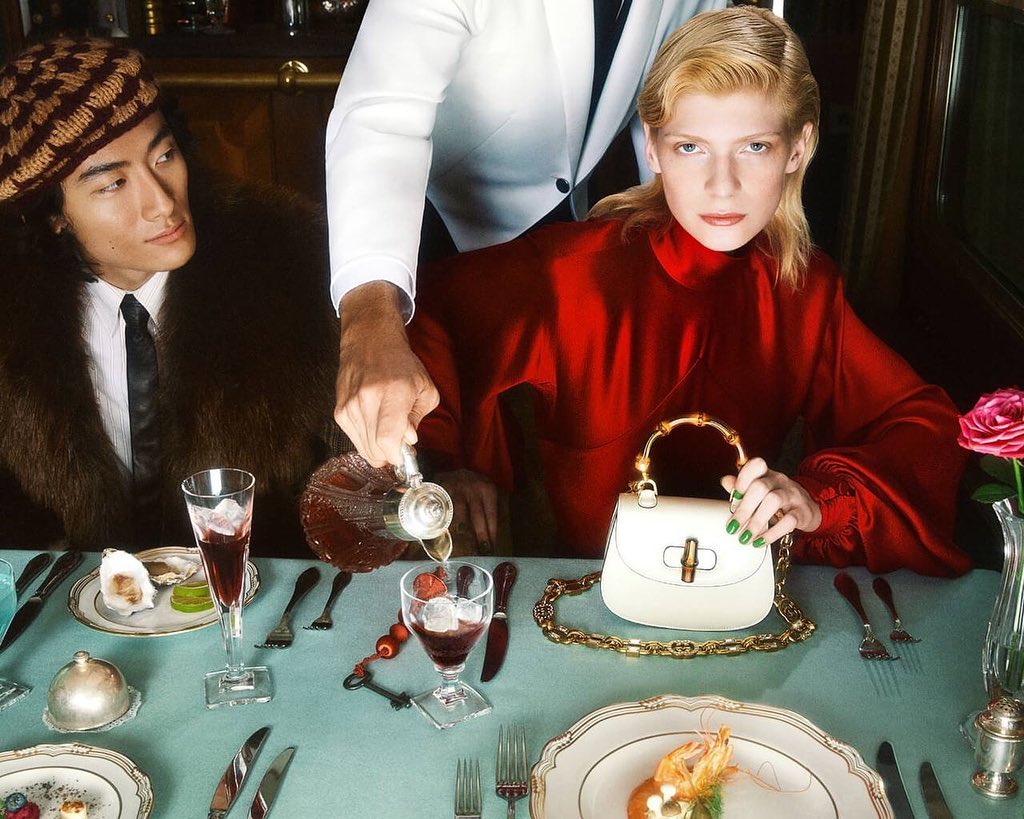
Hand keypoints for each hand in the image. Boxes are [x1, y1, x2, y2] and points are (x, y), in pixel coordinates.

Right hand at [335, 282, 438, 465]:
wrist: (370, 341)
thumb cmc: (401, 364)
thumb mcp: (425, 388)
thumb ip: (419, 419)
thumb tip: (407, 441)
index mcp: (393, 393)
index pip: (387, 440)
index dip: (396, 455)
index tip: (404, 454)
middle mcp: (367, 400)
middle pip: (374, 449)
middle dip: (390, 454)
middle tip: (399, 443)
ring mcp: (349, 406)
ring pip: (363, 448)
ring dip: (378, 447)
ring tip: (387, 429)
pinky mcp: (339, 410)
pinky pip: (354, 439)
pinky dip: (366, 439)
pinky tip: (374, 424)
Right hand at [437, 469, 497, 549]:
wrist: (452, 471)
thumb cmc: (472, 487)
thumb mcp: (484, 493)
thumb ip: (489, 511)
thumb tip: (491, 537)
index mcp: (488, 490)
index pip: (491, 515)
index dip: (491, 533)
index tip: (491, 547)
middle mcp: (474, 488)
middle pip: (477, 517)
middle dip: (480, 536)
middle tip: (481, 552)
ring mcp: (457, 488)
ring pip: (460, 513)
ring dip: (463, 532)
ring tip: (465, 547)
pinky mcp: (443, 490)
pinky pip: (445, 509)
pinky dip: (446, 522)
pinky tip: (447, 533)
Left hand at [720, 457, 821, 546]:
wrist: (807, 509)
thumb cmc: (777, 499)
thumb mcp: (759, 491)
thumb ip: (742, 487)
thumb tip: (725, 481)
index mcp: (767, 474)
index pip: (757, 465)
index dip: (743, 478)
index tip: (734, 496)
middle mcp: (780, 481)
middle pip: (760, 487)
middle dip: (744, 509)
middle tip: (733, 526)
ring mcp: (792, 495)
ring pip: (774, 501)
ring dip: (756, 522)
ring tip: (745, 537)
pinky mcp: (801, 513)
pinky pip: (788, 521)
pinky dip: (771, 533)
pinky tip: (760, 541)